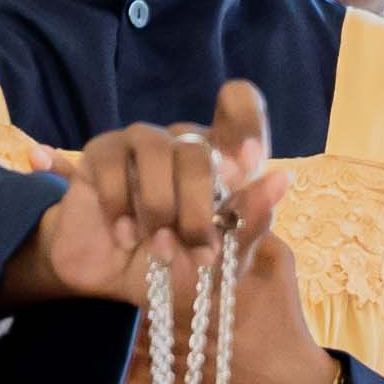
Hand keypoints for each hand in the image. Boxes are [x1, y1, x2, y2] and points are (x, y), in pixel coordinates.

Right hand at [25, 79, 289, 306]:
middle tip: (198, 253)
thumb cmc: (176, 264)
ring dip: (161, 209)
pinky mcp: (102, 152)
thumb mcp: (221, 260)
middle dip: (199, 210)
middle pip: (199, 151)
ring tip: (159, 249)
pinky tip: (124, 235)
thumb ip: (251, 221)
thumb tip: (282, 177)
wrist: (114, 281)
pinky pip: (114, 165)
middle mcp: (182, 141)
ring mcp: (140, 142)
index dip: (246, 122)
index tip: (247, 166)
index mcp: (220, 155)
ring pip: (156, 151)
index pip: (238, 102)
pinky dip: (121, 207)